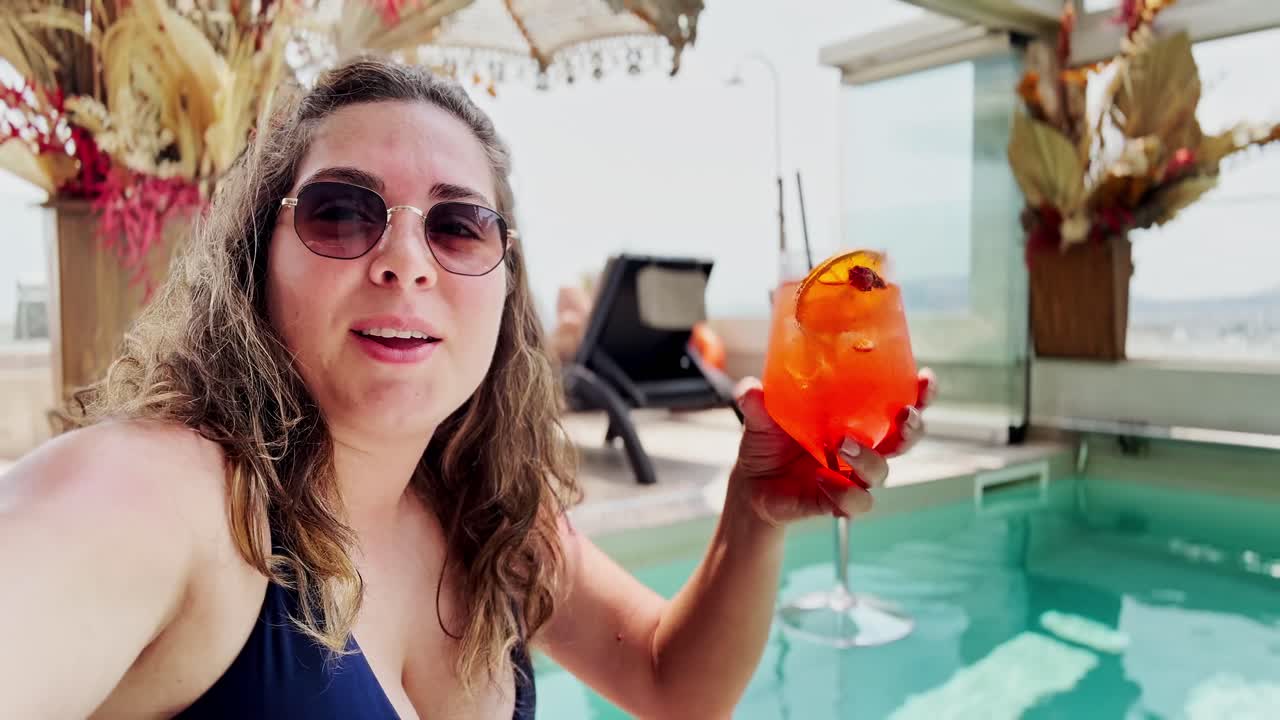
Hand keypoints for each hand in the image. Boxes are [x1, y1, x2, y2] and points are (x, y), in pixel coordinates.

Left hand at [728, 369, 935, 526]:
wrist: (751, 483)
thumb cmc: (768, 441)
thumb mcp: (761, 416)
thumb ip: (758, 401)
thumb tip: (751, 388)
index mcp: (856, 417)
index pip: (899, 402)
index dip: (921, 394)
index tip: (927, 379)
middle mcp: (864, 446)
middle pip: (906, 439)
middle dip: (913, 427)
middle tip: (903, 415)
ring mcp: (853, 476)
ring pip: (882, 471)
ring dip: (869, 459)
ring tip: (844, 444)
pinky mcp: (839, 502)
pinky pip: (855, 502)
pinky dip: (843, 492)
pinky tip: (821, 478)